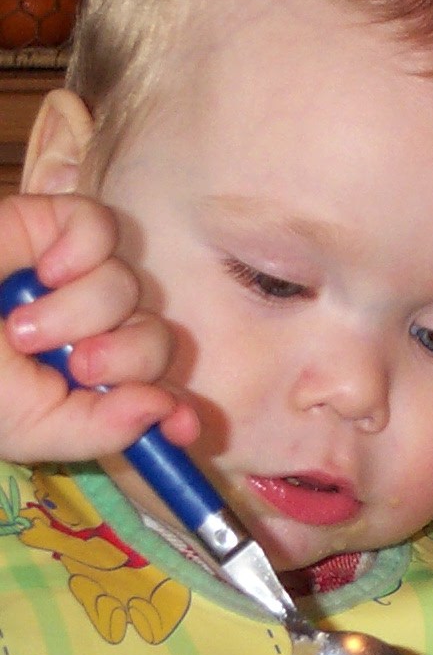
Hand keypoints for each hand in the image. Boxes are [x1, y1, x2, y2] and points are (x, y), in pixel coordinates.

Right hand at [0, 194, 197, 461]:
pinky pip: (100, 226)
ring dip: (85, 311)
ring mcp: (71, 277)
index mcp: (86, 382)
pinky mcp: (47, 225)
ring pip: (131, 287)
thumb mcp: (26, 425)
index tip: (184, 425)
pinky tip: (44, 271)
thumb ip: (99, 429)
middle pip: (156, 338)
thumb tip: (163, 411)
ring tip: (26, 327)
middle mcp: (88, 330)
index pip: (155, 391)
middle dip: (129, 358)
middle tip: (80, 365)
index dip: (177, 409)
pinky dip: (82, 249)